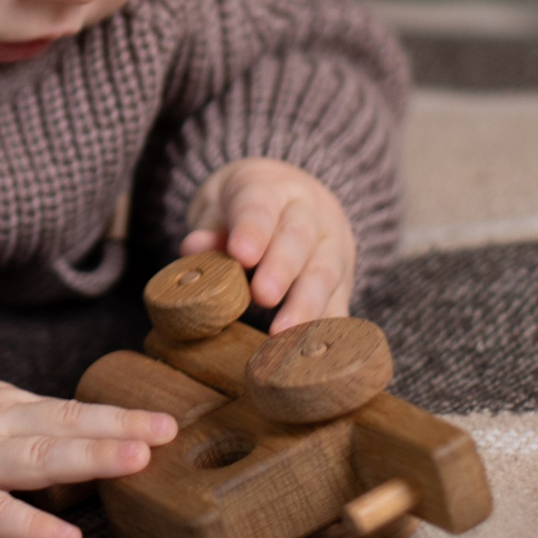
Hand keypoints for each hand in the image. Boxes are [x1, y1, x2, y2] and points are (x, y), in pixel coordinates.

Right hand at [0, 378, 174, 537]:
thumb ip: (31, 425)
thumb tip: (98, 438)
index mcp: (3, 403)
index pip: (69, 410)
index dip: (116, 417)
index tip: (165, 423)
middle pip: (61, 425)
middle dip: (114, 429)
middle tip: (164, 433)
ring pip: (35, 458)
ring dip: (86, 458)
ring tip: (133, 463)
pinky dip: (32, 524)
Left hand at [179, 159, 354, 330]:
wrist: (290, 197)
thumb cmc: (244, 206)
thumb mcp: (219, 205)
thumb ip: (209, 228)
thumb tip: (193, 248)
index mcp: (272, 187)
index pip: (261, 205)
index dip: (252, 230)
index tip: (241, 254)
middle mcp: (311, 212)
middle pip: (300, 237)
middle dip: (282, 267)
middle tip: (263, 295)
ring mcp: (333, 245)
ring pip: (326, 271)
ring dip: (306, 303)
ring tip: (284, 331)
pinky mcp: (344, 280)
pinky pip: (340, 303)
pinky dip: (330, 326)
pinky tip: (314, 350)